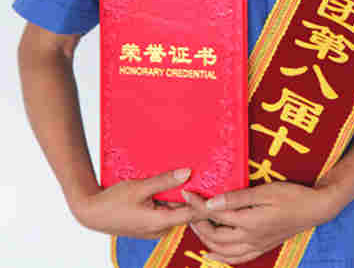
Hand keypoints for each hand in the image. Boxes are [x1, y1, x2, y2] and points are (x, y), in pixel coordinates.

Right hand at [71, 168, 198, 238]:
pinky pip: (168, 213)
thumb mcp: (140, 187)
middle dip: (195, 197)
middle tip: (206, 177)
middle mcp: (161, 230)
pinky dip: (172, 201)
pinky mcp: (151, 226)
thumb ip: (165, 181)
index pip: (192, 214)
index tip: (212, 186)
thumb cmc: (114, 201)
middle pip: (186, 213)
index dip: (204, 201)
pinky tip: (175, 187)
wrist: (92, 214)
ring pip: (177, 212)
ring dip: (183, 198)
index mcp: (160, 223)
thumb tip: (188, 172)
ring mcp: (156, 230)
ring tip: (192, 178)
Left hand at [182, 181, 334, 264]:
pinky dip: (222, 256)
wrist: (314, 209)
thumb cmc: (291, 195)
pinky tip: (214, 250)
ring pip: (223, 251)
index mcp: (249, 222)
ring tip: (197, 225)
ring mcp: (256, 245)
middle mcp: (250, 238)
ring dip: (206, 240)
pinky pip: (237, 258)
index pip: (215, 215)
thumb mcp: (264, 191)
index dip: (198, 205)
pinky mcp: (262, 247)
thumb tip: (211, 203)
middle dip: (197, 223)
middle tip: (187, 209)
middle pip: (214, 236)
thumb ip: (236, 198)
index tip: (187, 194)